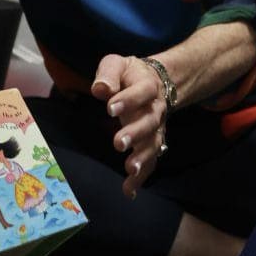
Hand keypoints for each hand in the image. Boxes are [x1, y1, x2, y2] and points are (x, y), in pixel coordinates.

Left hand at [91, 54, 169, 193]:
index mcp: (148, 85)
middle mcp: (156, 109)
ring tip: (129, 169)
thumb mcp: (117, 64)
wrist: (156, 82)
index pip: (142, 92)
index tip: (110, 107)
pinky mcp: (152, 143)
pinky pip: (151, 161)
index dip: (128, 99)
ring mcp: (156, 128)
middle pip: (150, 122)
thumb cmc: (129, 75)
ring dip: (142, 158)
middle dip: (135, 133)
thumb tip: (100, 89)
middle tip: (118, 143)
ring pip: (153, 144)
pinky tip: (128, 191)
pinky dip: (142, 177)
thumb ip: (109, 74)